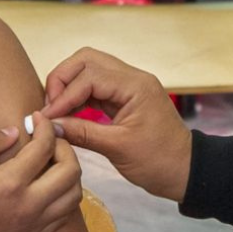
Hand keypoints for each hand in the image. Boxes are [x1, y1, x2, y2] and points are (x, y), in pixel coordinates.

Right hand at [0, 115, 82, 231]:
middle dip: (65, 146)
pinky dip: (65, 196)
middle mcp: (30, 205)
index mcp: (10, 183)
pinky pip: (65, 215)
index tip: (36, 118)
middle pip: (71, 170)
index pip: (44, 146)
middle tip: (48, 139)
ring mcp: (35, 224)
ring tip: (52, 162)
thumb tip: (14, 131)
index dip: (45, 126)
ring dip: (70, 172)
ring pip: (74, 195)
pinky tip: (49, 187)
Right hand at [38, 48, 192, 201]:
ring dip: (68, 85)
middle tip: (50, 106)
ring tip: (55, 111)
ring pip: (90, 69)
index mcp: (135, 86)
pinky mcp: (124, 97)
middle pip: (87, 60)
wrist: (185, 171)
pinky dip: (78, 95)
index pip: (89, 76)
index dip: (63, 94)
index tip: (47, 116)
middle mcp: (132, 78)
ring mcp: (129, 85)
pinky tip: (67, 113)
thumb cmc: (158, 161)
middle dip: (63, 79)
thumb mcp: (117, 149)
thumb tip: (49, 125)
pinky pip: (95, 86)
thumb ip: (81, 133)